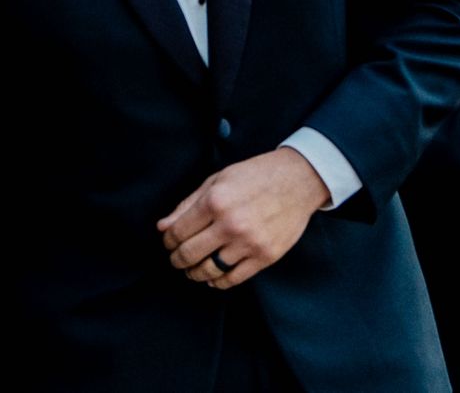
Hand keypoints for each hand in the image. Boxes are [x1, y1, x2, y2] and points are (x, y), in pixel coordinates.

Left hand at [157, 147, 330, 289]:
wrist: (297, 181)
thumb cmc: (253, 176)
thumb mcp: (216, 181)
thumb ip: (187, 205)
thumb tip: (162, 227)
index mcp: (214, 202)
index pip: (178, 232)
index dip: (168, 240)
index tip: (168, 242)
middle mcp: (230, 225)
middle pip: (190, 254)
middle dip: (177, 259)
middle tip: (175, 259)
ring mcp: (249, 243)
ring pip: (210, 270)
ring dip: (194, 273)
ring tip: (191, 270)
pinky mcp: (266, 256)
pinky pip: (234, 278)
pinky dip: (218, 282)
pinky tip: (211, 276)